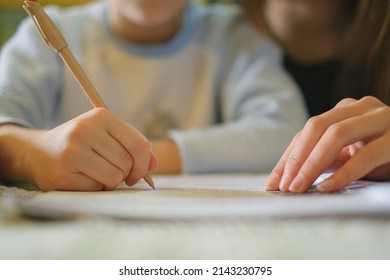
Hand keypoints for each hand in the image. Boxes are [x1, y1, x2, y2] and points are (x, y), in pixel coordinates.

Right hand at [23, 108, 156, 190]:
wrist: (37, 152)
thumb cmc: (80, 144)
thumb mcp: (105, 134)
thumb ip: (133, 144)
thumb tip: (154, 163)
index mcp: (100, 116)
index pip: (139, 144)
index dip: (145, 163)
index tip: (139, 171)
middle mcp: (84, 130)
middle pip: (128, 163)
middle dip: (126, 173)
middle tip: (114, 172)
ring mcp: (71, 152)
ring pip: (115, 177)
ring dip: (111, 182)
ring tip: (97, 174)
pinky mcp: (62, 175)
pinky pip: (97, 189)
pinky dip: (96, 189)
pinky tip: (83, 179)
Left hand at [265, 96, 389, 192]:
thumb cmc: (383, 153)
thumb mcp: (349, 155)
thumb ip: (325, 159)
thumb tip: (290, 177)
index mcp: (343, 110)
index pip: (306, 133)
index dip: (287, 158)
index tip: (273, 182)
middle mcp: (359, 107)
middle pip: (315, 128)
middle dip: (296, 160)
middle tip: (284, 187)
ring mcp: (380, 117)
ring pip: (336, 134)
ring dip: (312, 164)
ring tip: (298, 188)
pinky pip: (366, 154)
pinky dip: (343, 172)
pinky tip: (327, 187)